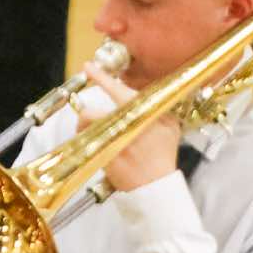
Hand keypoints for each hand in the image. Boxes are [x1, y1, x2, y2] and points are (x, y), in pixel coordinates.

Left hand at [81, 63, 180, 192]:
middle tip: (88, 118)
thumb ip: (157, 105)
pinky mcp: (104, 160)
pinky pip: (87, 146)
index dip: (101, 77)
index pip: (118, 91)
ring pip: (85, 129)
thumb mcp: (169, 124)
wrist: (156, 185)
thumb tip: (144, 90)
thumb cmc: (163, 154)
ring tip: (91, 135)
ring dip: (83, 130)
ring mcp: (112, 144)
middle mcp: (125, 127)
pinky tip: (97, 149)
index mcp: (142, 113)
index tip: (88, 66)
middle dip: (85, 115)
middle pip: (90, 113)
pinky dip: (89, 146)